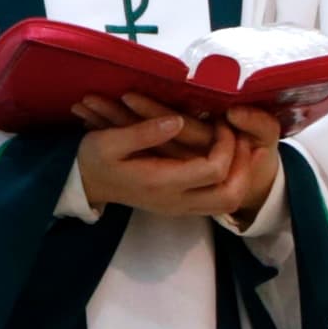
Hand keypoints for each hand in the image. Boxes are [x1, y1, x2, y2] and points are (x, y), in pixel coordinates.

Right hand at [75, 96, 275, 216]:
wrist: (84, 184)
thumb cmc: (94, 159)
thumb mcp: (107, 141)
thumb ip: (143, 132)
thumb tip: (177, 121)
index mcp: (161, 182)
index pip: (213, 169)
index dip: (226, 144)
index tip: (221, 121)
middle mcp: (175, 201)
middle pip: (230, 194)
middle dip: (243, 164)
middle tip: (240, 137)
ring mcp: (178, 207)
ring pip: (227, 202)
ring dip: (240, 174)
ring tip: (238, 146)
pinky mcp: (179, 206)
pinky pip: (217, 201)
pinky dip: (230, 180)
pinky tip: (226, 157)